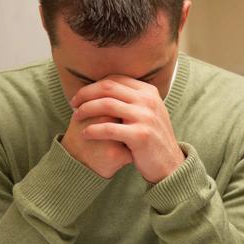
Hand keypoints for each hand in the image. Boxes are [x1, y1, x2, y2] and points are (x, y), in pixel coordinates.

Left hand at [70, 76, 185, 182]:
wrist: (170, 164)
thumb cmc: (153, 139)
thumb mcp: (149, 113)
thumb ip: (133, 99)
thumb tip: (106, 87)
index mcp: (149, 92)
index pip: (115, 79)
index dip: (94, 85)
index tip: (82, 96)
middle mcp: (148, 101)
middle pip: (108, 88)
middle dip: (86, 94)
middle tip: (73, 104)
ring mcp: (146, 117)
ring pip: (106, 105)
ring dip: (86, 109)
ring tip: (76, 116)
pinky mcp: (140, 136)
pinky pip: (109, 128)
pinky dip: (93, 130)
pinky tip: (84, 133)